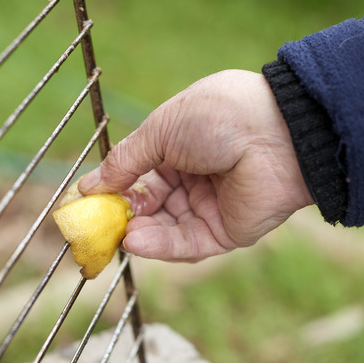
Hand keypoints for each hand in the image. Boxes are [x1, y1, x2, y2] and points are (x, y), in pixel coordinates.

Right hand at [78, 70, 312, 261]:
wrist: (277, 133)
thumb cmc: (219, 117)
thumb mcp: (161, 129)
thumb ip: (125, 161)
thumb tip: (89, 184)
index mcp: (178, 145)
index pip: (138, 173)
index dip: (113, 187)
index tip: (86, 200)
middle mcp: (193, 176)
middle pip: (149, 205)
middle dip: (122, 215)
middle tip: (96, 226)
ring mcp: (209, 205)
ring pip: (164, 228)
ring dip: (139, 232)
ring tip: (118, 234)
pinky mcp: (225, 232)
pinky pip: (187, 244)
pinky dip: (160, 245)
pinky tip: (136, 241)